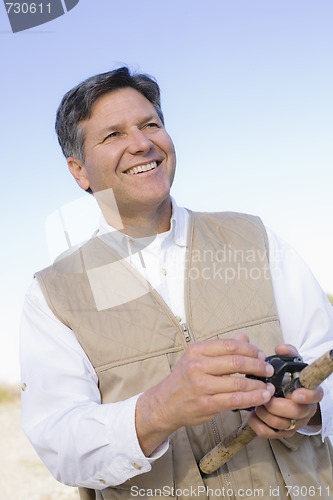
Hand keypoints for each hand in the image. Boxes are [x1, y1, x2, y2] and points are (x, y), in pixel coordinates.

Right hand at [136, 334, 274, 455]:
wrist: (164, 403)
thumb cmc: (183, 379)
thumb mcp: (197, 358)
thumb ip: (221, 348)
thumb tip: (244, 337)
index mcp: (197, 351)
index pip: (230, 345)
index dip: (250, 349)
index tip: (261, 354)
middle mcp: (198, 366)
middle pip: (236, 362)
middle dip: (258, 366)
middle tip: (269, 370)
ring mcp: (202, 386)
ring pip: (239, 383)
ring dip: (259, 385)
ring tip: (268, 386)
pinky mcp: (207, 404)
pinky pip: (236, 400)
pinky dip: (253, 398)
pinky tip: (262, 397)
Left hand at [248, 343, 322, 438]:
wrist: (288, 395)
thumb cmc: (289, 379)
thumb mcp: (291, 363)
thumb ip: (287, 354)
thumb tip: (281, 348)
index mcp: (310, 392)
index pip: (315, 395)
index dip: (307, 396)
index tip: (296, 393)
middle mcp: (305, 409)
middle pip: (296, 413)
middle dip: (277, 405)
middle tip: (265, 397)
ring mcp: (295, 422)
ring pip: (282, 425)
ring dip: (266, 415)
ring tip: (256, 404)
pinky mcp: (282, 432)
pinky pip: (270, 434)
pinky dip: (259, 426)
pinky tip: (252, 416)